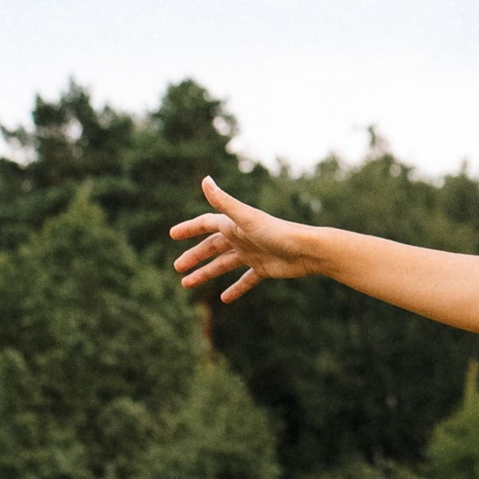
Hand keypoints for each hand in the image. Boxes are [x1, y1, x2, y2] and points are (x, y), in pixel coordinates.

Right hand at [169, 175, 318, 302]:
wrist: (306, 250)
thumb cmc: (276, 232)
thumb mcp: (245, 218)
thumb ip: (224, 202)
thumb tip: (205, 179)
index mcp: (235, 225)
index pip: (206, 224)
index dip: (189, 229)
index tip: (172, 235)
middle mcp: (242, 238)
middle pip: (212, 247)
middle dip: (194, 256)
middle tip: (177, 268)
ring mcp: (252, 254)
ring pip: (223, 265)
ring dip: (206, 273)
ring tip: (187, 284)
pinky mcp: (263, 269)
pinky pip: (246, 280)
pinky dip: (235, 289)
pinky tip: (224, 299)